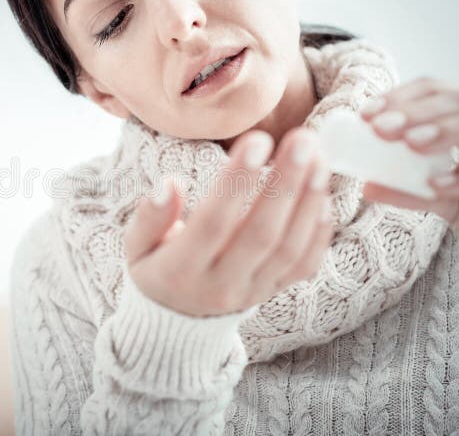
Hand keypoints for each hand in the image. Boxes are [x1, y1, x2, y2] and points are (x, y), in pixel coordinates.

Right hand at [124, 129, 333, 317]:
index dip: (236, 182)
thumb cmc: (155, 268)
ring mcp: (252, 292)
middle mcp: (220, 286)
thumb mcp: (135, 247)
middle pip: (261, 234)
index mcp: (180, 271)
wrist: (176, 320)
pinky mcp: (273, 292)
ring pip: (289, 249)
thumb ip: (149, 218)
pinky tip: (323, 195)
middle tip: (304, 139)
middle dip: (286, 183)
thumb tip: (169, 184)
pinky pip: (304, 266)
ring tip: (319, 159)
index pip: (212, 223)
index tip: (257, 141)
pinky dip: (319, 231)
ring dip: (309, 201)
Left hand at [359, 77, 458, 254]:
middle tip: (381, 127)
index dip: (402, 98)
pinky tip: (441, 184)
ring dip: (449, 131)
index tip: (366, 114)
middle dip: (419, 113)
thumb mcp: (445, 198)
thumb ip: (411, 190)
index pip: (438, 90)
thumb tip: (367, 186)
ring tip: (411, 143)